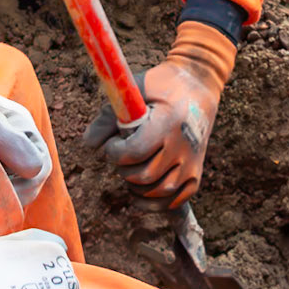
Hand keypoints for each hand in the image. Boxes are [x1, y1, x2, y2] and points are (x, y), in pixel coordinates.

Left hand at [85, 22, 235, 209]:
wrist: (198, 85)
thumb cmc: (160, 85)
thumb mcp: (135, 88)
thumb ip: (109, 115)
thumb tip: (89, 144)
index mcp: (168, 121)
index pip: (136, 151)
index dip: (116, 153)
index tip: (111, 144)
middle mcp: (184, 145)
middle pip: (145, 175)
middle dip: (124, 169)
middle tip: (122, 155)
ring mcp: (192, 162)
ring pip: (159, 191)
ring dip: (136, 187)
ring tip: (131, 170)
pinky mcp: (196, 174)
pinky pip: (174, 201)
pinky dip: (154, 203)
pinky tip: (140, 192)